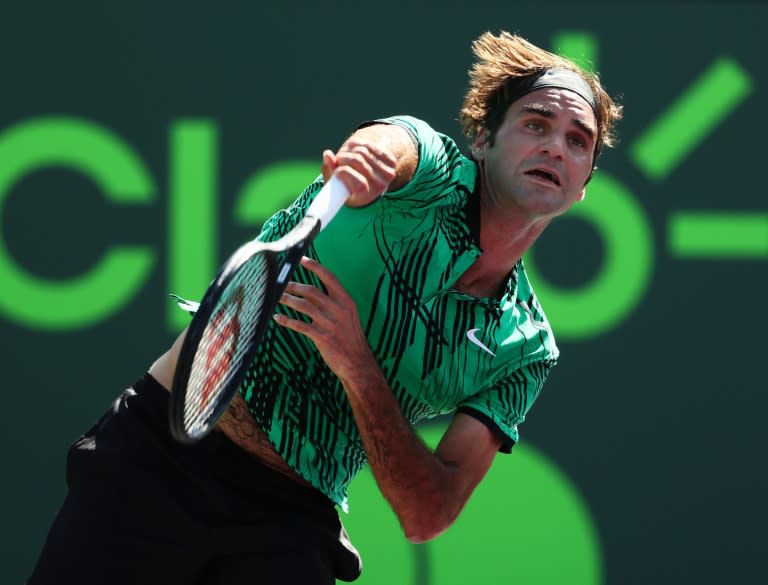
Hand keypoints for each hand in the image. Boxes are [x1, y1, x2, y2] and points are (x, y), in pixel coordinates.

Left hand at [273, 256, 375, 385]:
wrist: (358, 362)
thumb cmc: (351, 338)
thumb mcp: (349, 315)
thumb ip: (334, 302)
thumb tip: (313, 292)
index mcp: (346, 301)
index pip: (329, 277)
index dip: (315, 266)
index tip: (301, 259)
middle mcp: (339, 309)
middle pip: (311, 291)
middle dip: (294, 286)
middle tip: (281, 284)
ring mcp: (331, 323)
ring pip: (303, 306)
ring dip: (288, 300)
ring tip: (277, 298)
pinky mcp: (323, 337)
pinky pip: (300, 325)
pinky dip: (287, 320)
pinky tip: (278, 318)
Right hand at [321, 136, 396, 204]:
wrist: (369, 182)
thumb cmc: (347, 184)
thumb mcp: (335, 183)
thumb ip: (329, 170)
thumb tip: (327, 154)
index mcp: (366, 197)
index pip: (359, 184)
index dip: (344, 173)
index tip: (337, 171)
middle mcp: (380, 187)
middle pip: (358, 161)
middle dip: (343, 157)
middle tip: (338, 159)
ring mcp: (388, 174)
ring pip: (363, 151)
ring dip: (349, 149)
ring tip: (345, 154)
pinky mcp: (391, 163)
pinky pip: (370, 146)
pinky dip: (358, 144)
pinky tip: (352, 148)